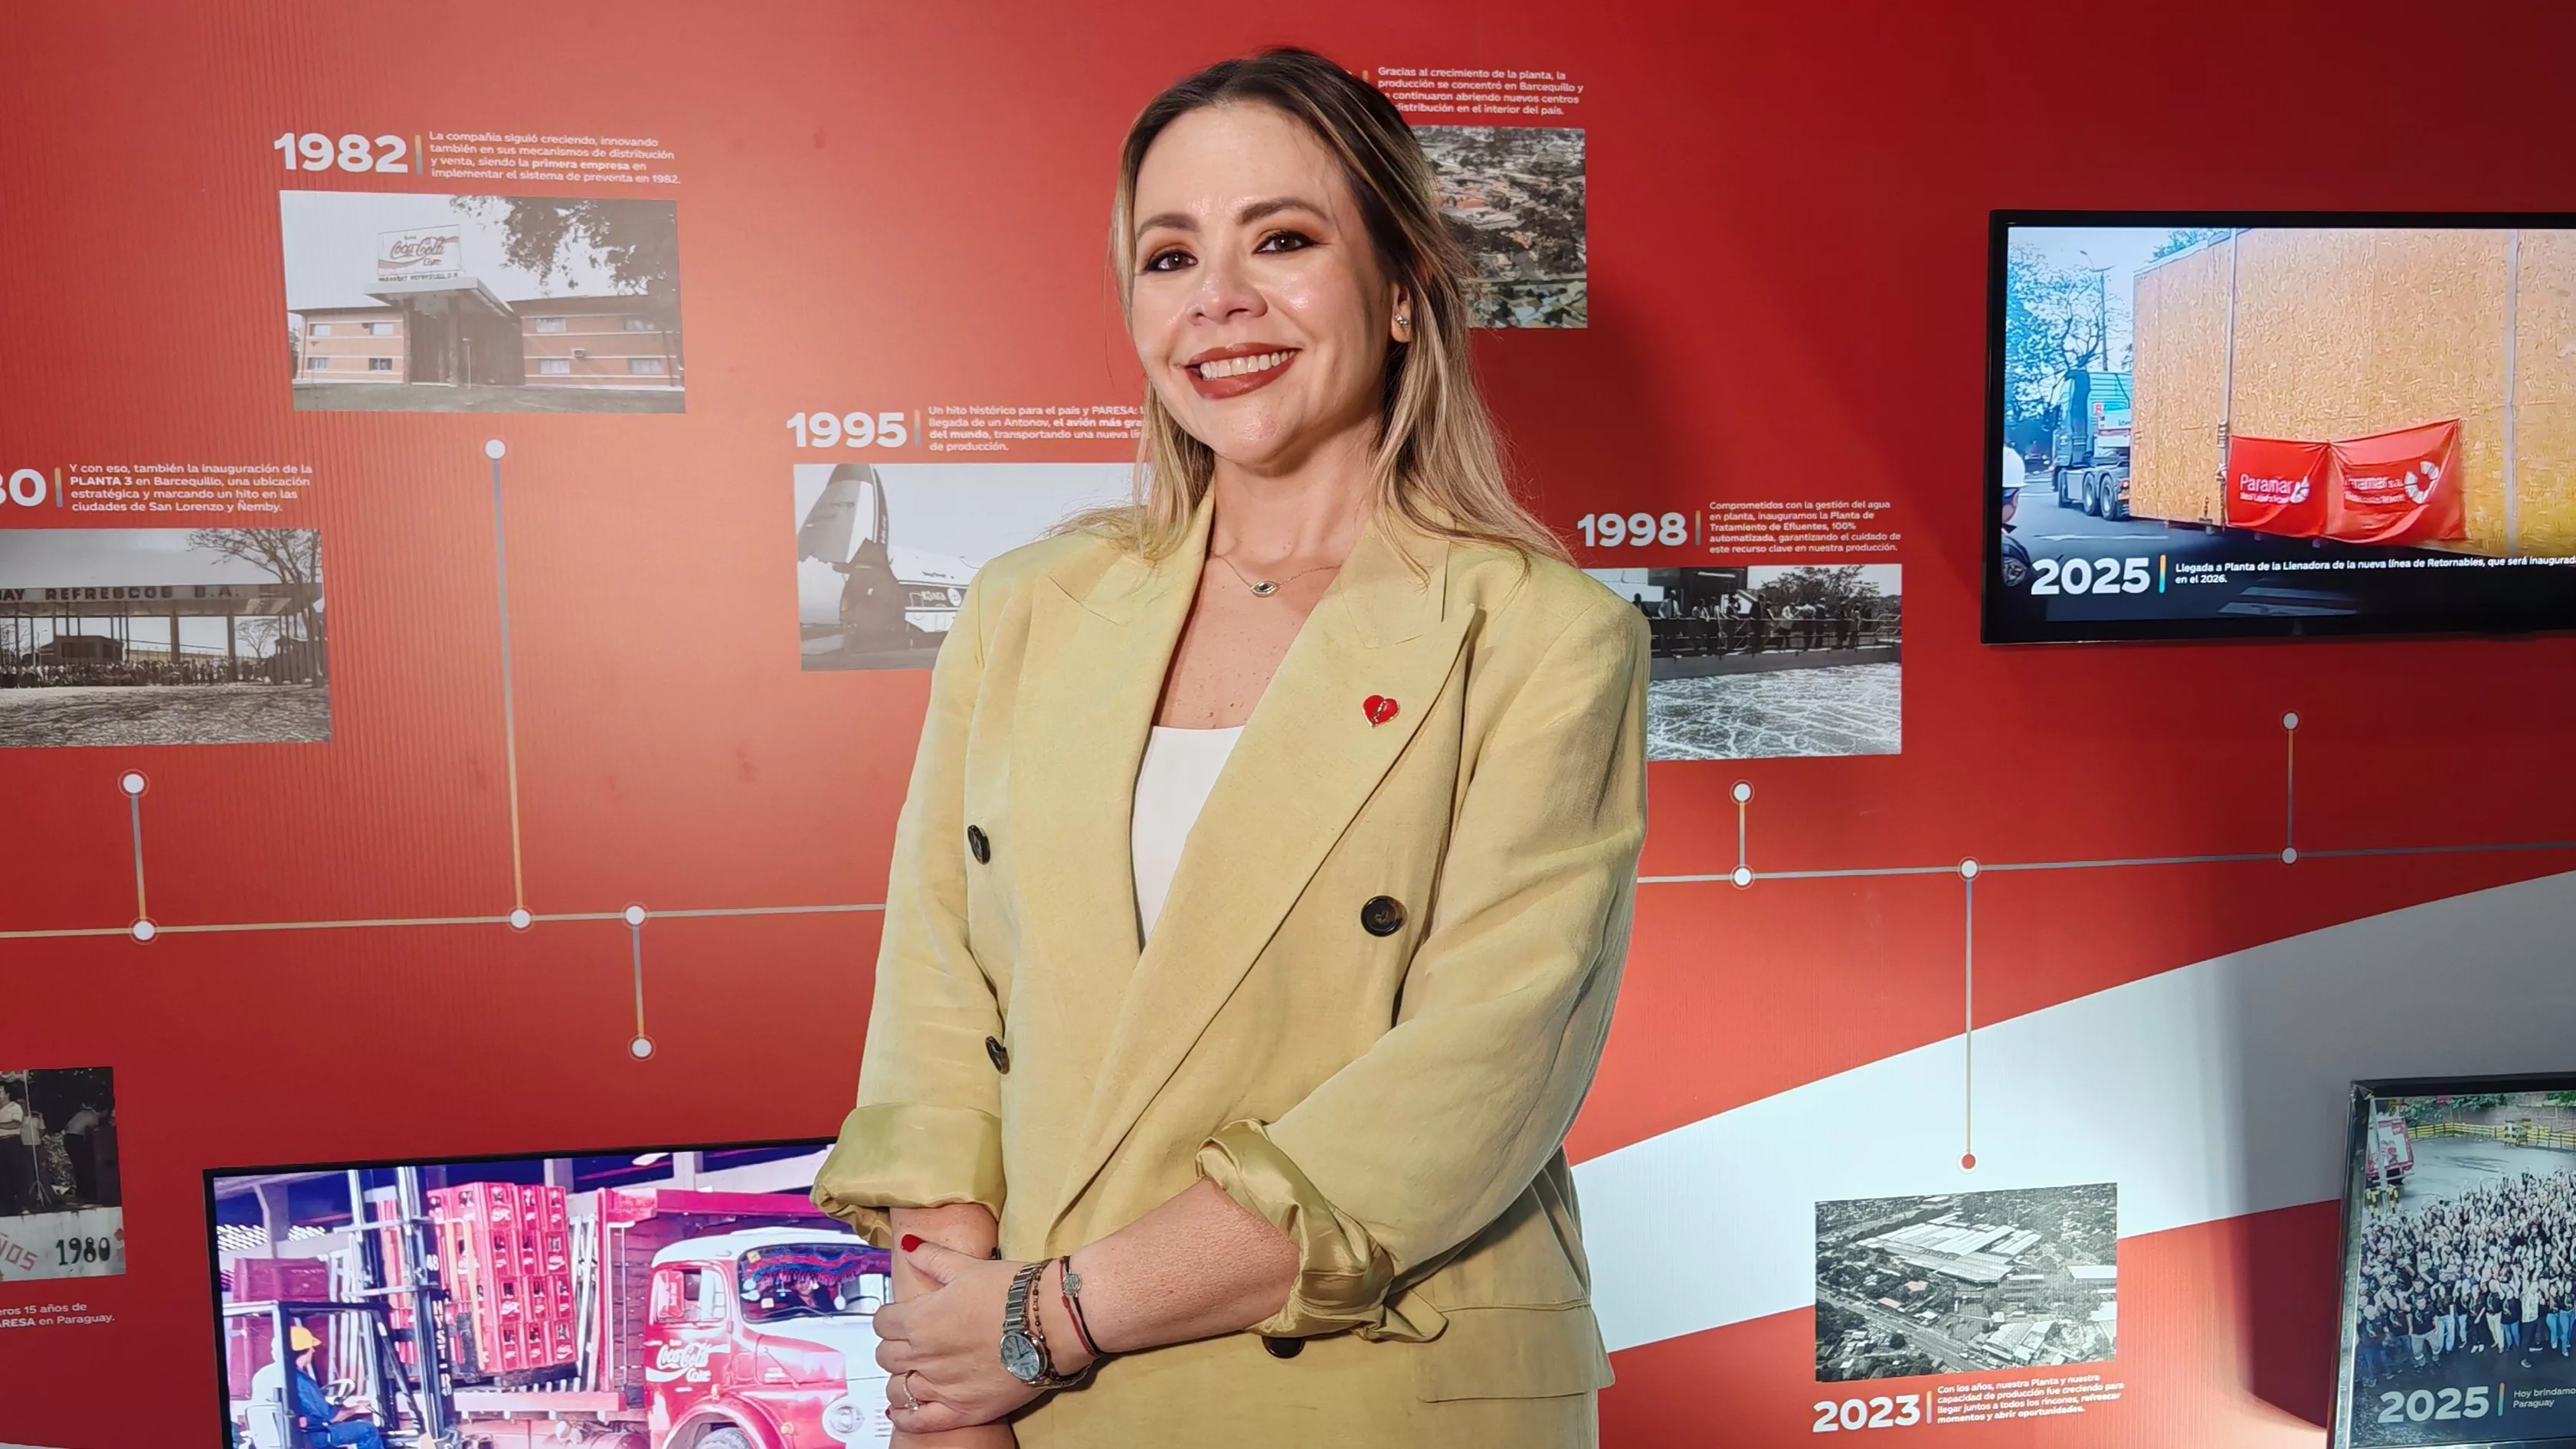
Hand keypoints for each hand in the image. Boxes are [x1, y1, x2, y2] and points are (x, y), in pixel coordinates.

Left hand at [874, 1239, 1044, 1433]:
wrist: (1054, 1321)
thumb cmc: (1014, 1290)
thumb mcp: (969, 1267)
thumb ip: (933, 1258)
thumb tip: (909, 1244)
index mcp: (920, 1318)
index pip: (883, 1321)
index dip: (891, 1317)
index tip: (902, 1316)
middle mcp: (924, 1355)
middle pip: (887, 1355)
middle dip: (895, 1346)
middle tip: (914, 1341)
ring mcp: (942, 1386)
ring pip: (898, 1389)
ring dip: (901, 1379)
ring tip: (915, 1373)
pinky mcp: (963, 1410)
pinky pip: (919, 1420)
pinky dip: (906, 1416)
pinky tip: (904, 1409)